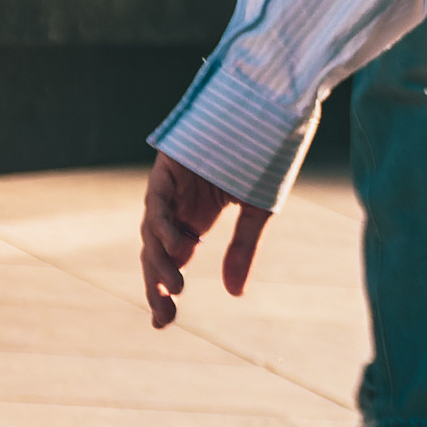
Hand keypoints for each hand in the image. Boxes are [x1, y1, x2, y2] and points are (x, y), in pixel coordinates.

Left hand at [141, 153, 269, 329]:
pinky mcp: (167, 166)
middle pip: (155, 251)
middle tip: (164, 318)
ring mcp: (170, 185)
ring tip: (175, 290)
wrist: (275, 104)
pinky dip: (164, 224)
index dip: (163, 290)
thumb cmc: (271, 152)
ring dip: (160, 261)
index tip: (165, 322)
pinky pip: (157, 201)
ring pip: (151, 231)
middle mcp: (178, 204)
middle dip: (156, 285)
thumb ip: (243, 249)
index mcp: (197, 216)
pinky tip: (180, 248)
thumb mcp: (258, 210)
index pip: (171, 259)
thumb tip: (233, 294)